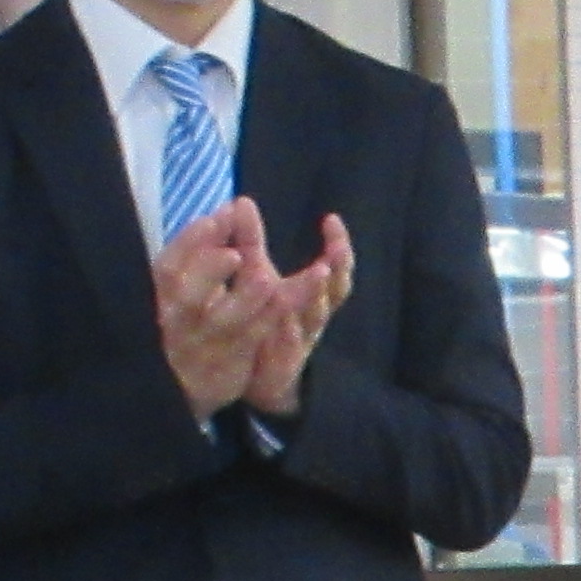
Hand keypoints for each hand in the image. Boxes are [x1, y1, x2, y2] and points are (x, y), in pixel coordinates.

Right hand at [151, 199, 275, 417]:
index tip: (214, 219)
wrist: (181, 382)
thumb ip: (207, 249)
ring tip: (265, 277)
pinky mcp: (230, 359)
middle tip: (233, 254)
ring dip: (247, 298)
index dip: (190, 242)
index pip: (168, 265)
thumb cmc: (188, 317)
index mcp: (162, 292)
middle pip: (186, 295)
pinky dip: (269, 317)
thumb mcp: (187, 283)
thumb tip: (233, 208)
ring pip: (224, 320)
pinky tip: (289, 298)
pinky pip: (252, 336)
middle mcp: (177, 316)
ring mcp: (203, 341)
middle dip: (209, 272)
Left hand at [241, 212, 353, 419]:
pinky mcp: (285, 361)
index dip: (338, 245)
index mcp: (310, 293)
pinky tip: (284, 318)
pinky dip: (289, 331)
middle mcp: (313, 314)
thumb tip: (242, 201)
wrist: (260, 378)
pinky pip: (289, 344)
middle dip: (338, 267)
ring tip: (319, 273)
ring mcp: (301, 339)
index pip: (333, 266)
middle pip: (336, 289)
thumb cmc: (262, 320)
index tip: (332, 220)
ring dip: (317, 294)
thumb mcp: (256, 275)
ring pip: (316, 315)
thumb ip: (250, 242)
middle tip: (335, 249)